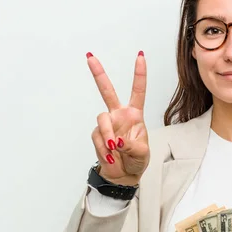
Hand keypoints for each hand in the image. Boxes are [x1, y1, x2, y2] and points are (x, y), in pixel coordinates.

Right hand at [87, 51, 149, 185]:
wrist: (123, 175)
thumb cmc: (137, 161)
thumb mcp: (142, 154)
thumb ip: (132, 146)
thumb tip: (118, 140)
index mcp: (134, 114)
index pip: (138, 91)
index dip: (139, 74)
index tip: (140, 56)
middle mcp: (119, 115)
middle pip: (107, 91)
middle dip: (98, 74)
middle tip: (90, 57)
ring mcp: (107, 124)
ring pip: (102, 120)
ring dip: (108, 135)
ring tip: (114, 148)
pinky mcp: (97, 135)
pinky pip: (98, 138)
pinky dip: (104, 148)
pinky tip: (110, 156)